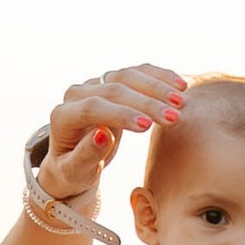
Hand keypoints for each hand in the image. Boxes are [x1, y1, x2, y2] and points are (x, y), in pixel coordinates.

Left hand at [35, 62, 186, 214]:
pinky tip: (180, 86)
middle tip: (174, 118)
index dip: (120, 115)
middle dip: (146, 103)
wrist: (74, 160)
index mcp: (63, 116)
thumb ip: (86, 155)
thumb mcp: (77, 172)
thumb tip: (102, 134)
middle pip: (113, 89)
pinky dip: (159, 77)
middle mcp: (76, 94)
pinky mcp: (112, 81)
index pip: (92, 108)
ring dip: (156, 87)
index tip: (147, 127)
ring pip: (127, 75)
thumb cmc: (75, 171)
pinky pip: (137, 72)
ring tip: (181, 102)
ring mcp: (95, 84)